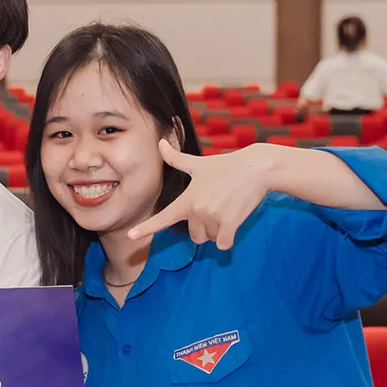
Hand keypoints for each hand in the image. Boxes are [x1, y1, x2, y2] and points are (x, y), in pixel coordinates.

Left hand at [127, 139, 279, 249]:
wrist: (256, 168)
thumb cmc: (227, 166)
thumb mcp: (198, 163)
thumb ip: (176, 158)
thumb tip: (160, 142)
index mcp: (186, 199)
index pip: (163, 218)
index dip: (146, 228)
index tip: (131, 235)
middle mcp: (196, 210)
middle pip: (195, 237)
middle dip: (205, 228)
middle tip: (217, 209)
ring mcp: (213, 217)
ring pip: (211, 239)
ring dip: (219, 230)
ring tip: (227, 209)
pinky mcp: (230, 224)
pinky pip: (224, 244)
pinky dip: (228, 239)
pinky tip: (234, 222)